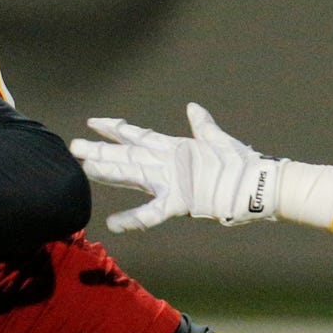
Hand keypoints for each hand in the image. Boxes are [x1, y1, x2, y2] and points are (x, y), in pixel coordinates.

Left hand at [71, 103, 283, 231]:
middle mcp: (168, 161)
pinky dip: (133, 220)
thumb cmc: (241, 164)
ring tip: (83, 166)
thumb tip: (193, 107)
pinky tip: (112, 224)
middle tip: (74, 146)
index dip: (115, 129)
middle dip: (100, 150)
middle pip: (127, 154)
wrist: (258, 183)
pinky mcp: (180, 200)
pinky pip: (152, 214)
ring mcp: (172, 180)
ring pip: (132, 174)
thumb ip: (202, 125)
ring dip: (107, 170)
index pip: (138, 135)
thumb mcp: (217, 140)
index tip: (94, 123)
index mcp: (175, 147)